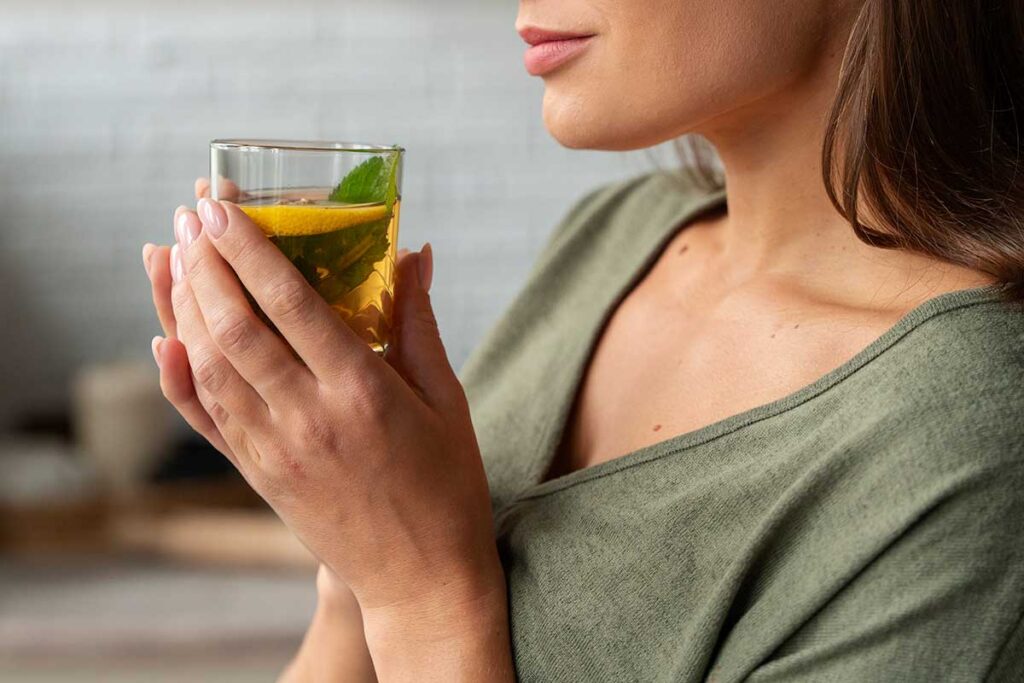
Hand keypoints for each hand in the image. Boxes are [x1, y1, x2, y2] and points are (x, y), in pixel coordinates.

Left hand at [152, 192, 502, 621]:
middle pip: (237, 328)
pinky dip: (178, 377)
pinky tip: (163, 338)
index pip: (292, 305)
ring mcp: (276, 451)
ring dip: (184, 307)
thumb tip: (413, 254)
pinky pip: (206, 420)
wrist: (422, 578)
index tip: (223, 206)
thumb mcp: (447, 399)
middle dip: (205, 263)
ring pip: (211, 368)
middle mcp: (309, 418)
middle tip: (188, 214)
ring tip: (172, 256)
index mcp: (364, 393)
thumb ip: (418, 323)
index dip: (251, 250)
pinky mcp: (259, 476)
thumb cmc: (446, 485)